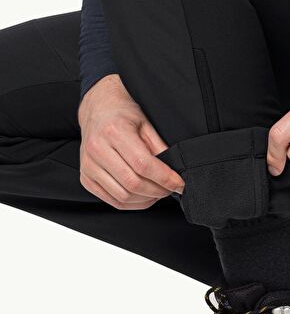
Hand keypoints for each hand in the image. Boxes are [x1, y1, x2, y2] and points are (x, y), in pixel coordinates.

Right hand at [78, 74, 184, 209]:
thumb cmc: (123, 114)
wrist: (97, 110)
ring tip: (158, 192)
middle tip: (171, 189)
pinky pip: (112, 200)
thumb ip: (159, 147)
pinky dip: (132, 204)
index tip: (179, 183)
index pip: (143, 164)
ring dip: (146, 200)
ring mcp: (88, 166)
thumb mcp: (146, 123)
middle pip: (133, 183)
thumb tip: (173, 171)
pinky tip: (143, 196)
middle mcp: (97, 149)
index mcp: (114, 131)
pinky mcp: (85, 178)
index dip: (165, 178)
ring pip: (123, 196)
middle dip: (158, 191)